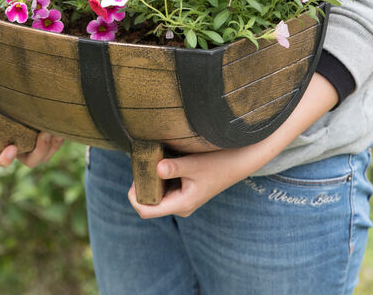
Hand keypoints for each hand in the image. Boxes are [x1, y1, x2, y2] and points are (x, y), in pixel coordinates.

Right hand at [0, 98, 62, 167]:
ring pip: (45, 156)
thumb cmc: (1, 94)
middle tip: (44, 135)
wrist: (22, 86)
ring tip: (54, 130)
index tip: (12, 148)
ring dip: (51, 146)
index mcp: (0, 141)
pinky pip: (55, 146)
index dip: (3, 159)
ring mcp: (34, 144)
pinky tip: (60, 128)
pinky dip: (58, 140)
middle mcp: (18, 147)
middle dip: (39, 151)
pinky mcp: (48, 137)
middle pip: (30, 161)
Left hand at [127, 147, 258, 217]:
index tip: (133, 178)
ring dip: (151, 180)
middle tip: (142, 164)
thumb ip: (175, 167)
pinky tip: (163, 162)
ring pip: (157, 194)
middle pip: (149, 203)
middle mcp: (180, 206)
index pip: (147, 211)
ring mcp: (182, 200)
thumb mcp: (195, 164)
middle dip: (142, 185)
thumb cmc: (219, 163)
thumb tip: (157, 168)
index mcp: (181, 204)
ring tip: (153, 161)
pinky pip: (165, 188)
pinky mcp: (185, 192)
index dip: (134, 197)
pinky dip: (160, 177)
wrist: (238, 162)